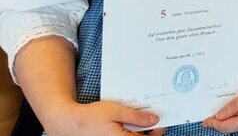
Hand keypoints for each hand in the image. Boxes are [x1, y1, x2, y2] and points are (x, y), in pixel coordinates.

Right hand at [37, 98, 161, 135]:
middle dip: (147, 132)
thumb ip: (136, 117)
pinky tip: (125, 123)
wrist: (69, 123)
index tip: (161, 123)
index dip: (157, 133)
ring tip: (138, 120)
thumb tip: (154, 121)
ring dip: (136, 132)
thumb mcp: (117, 112)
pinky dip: (127, 132)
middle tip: (152, 120)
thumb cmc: (91, 117)